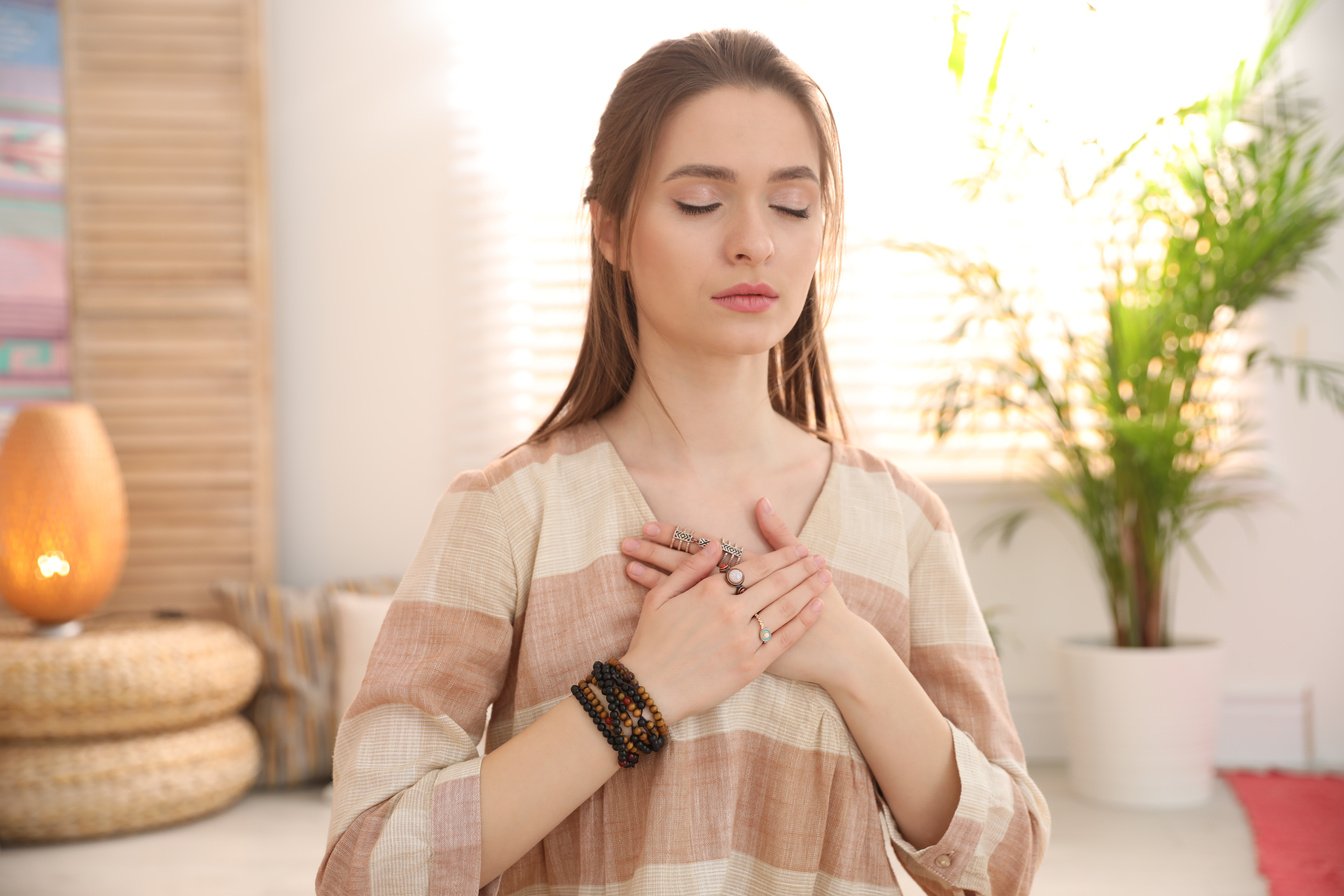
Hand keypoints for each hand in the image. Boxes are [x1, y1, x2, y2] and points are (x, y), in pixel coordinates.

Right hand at [618, 535, 828, 727]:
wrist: (650, 689)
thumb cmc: (650, 642)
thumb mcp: (659, 597)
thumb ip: (690, 568)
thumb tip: (715, 544)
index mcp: (709, 591)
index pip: (755, 567)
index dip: (781, 556)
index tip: (799, 548)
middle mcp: (730, 611)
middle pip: (776, 583)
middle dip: (802, 568)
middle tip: (820, 558)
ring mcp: (743, 639)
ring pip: (785, 607)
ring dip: (808, 589)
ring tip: (825, 577)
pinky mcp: (750, 666)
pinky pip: (783, 639)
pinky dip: (803, 622)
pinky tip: (817, 608)